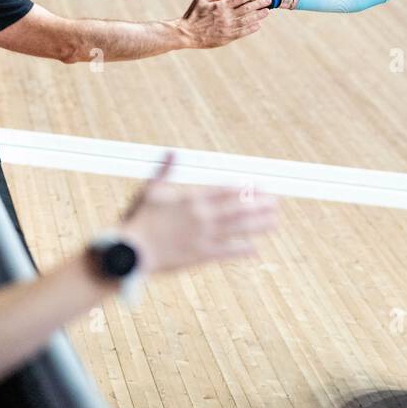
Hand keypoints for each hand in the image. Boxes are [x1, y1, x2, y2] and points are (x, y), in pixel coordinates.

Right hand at [121, 153, 276, 275]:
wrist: (130, 252)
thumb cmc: (138, 220)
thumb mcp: (151, 191)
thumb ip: (164, 171)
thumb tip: (171, 151)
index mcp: (192, 199)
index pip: (226, 191)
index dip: (246, 189)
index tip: (261, 186)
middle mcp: (202, 217)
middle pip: (238, 209)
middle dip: (260, 205)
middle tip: (277, 202)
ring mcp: (202, 237)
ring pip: (237, 230)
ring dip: (258, 225)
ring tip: (274, 221)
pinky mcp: (199, 256)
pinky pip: (226, 252)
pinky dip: (241, 250)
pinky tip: (255, 248)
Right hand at [178, 0, 270, 48]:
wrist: (186, 34)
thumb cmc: (192, 15)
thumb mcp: (201, 0)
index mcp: (221, 6)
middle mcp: (226, 17)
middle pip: (247, 8)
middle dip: (259, 3)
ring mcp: (228, 28)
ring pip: (247, 20)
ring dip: (258, 15)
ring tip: (267, 11)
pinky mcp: (227, 37)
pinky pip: (242, 32)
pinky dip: (251, 28)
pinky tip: (258, 25)